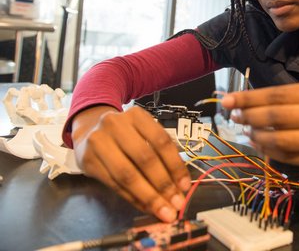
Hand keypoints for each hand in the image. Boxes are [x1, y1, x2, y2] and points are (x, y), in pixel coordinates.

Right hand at [71, 105, 190, 221]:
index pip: (161, 141)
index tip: (184, 185)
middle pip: (145, 158)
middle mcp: (116, 125)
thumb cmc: (123, 135)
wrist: (88, 132)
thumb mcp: (142, 133)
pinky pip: (114, 184)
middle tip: (175, 203)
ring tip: (162, 209)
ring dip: (148, 196)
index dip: (175, 166)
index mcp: (137, 115)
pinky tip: (144, 206)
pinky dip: (132, 198)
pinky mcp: (88, 161)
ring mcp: (99, 142)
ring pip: (127, 175)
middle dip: (163, 185)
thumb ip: (160, 153)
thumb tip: (180, 184)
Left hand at [221, 80, 298, 176]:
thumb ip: (289, 99)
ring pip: (284, 140)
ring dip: (259, 137)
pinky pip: (292, 158)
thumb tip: (245, 104)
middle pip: (281, 117)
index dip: (251, 99)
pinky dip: (270, 152)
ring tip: (247, 132)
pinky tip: (260, 145)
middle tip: (235, 117)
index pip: (281, 95)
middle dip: (251, 117)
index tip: (229, 101)